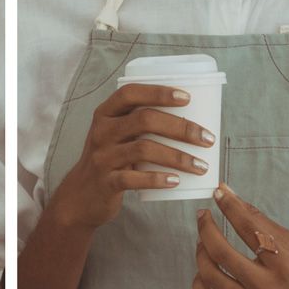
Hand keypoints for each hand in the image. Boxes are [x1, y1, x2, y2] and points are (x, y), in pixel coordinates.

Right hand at [52, 83, 215, 230]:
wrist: (81, 195)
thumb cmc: (112, 158)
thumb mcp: (119, 134)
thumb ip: (143, 123)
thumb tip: (195, 118)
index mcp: (106, 113)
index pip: (131, 93)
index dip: (159, 92)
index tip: (187, 98)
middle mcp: (102, 131)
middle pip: (145, 120)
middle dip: (181, 128)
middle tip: (207, 139)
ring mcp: (102, 157)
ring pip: (143, 149)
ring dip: (178, 157)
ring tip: (201, 166)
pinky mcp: (105, 182)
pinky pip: (133, 178)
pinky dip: (157, 179)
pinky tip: (176, 181)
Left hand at [193, 185, 288, 288]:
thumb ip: (261, 223)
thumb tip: (233, 198)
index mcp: (285, 264)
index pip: (248, 228)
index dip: (229, 206)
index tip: (219, 192)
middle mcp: (266, 287)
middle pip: (221, 252)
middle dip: (206, 227)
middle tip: (203, 216)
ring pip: (209, 275)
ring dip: (201, 251)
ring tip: (204, 241)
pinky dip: (199, 283)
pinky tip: (204, 272)